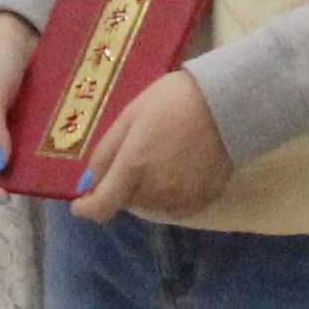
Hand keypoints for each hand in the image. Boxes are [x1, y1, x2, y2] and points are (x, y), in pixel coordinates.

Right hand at [0, 15, 40, 204]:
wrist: (20, 35)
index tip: (3, 195)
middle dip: (9, 187)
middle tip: (34, 181)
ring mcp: (6, 137)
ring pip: (14, 170)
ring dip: (29, 174)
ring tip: (53, 169)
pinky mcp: (26, 131)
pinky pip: (33, 153)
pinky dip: (44, 158)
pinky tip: (62, 154)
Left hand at [68, 71, 233, 224]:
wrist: (226, 102)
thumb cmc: (171, 100)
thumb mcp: (129, 116)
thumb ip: (106, 153)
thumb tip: (88, 184)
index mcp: (133, 166)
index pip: (101, 207)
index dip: (86, 208)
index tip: (81, 202)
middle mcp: (155, 190)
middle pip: (126, 201)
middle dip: (123, 185)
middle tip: (138, 155)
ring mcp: (180, 199)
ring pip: (150, 205)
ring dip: (146, 190)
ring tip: (161, 158)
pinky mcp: (201, 202)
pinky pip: (173, 208)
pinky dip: (169, 195)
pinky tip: (179, 170)